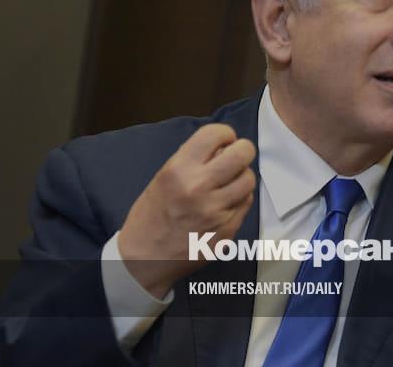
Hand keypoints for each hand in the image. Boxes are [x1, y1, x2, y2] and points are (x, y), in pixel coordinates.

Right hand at [118, 124, 255, 297]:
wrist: (144, 259)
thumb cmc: (151, 216)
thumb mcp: (163, 178)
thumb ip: (193, 160)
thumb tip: (222, 146)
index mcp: (179, 170)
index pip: (216, 134)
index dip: (224, 134)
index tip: (224, 140)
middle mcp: (199, 188)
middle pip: (242, 154)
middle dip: (242, 151)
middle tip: (236, 156)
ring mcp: (215, 211)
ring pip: (249, 180)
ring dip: (241, 177)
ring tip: (228, 183)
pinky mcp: (227, 230)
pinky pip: (246, 204)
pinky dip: (239, 199)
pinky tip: (224, 204)